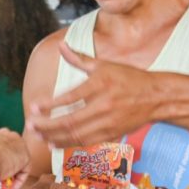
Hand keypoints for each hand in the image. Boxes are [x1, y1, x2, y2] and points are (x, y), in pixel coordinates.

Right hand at [0, 128, 28, 182]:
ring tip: (6, 187)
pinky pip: (23, 171)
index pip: (0, 146)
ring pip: (17, 162)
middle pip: (11, 152)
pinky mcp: (25, 155)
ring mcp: (18, 143)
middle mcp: (7, 134)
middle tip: (2, 179)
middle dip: (8, 165)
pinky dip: (18, 181)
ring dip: (13, 175)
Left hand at [27, 42, 157, 146]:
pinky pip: (86, 142)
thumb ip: (80, 58)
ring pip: (77, 135)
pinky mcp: (111, 134)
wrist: (156, 97)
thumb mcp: (104, 65)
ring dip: (55, 137)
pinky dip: (69, 144)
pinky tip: (55, 143)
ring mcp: (108, 122)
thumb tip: (61, 45)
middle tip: (31, 125)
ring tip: (39, 136)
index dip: (50, 105)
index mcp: (100, 85)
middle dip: (48, 125)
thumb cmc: (129, 78)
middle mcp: (103, 105)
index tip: (34, 107)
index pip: (70, 97)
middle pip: (70, 121)